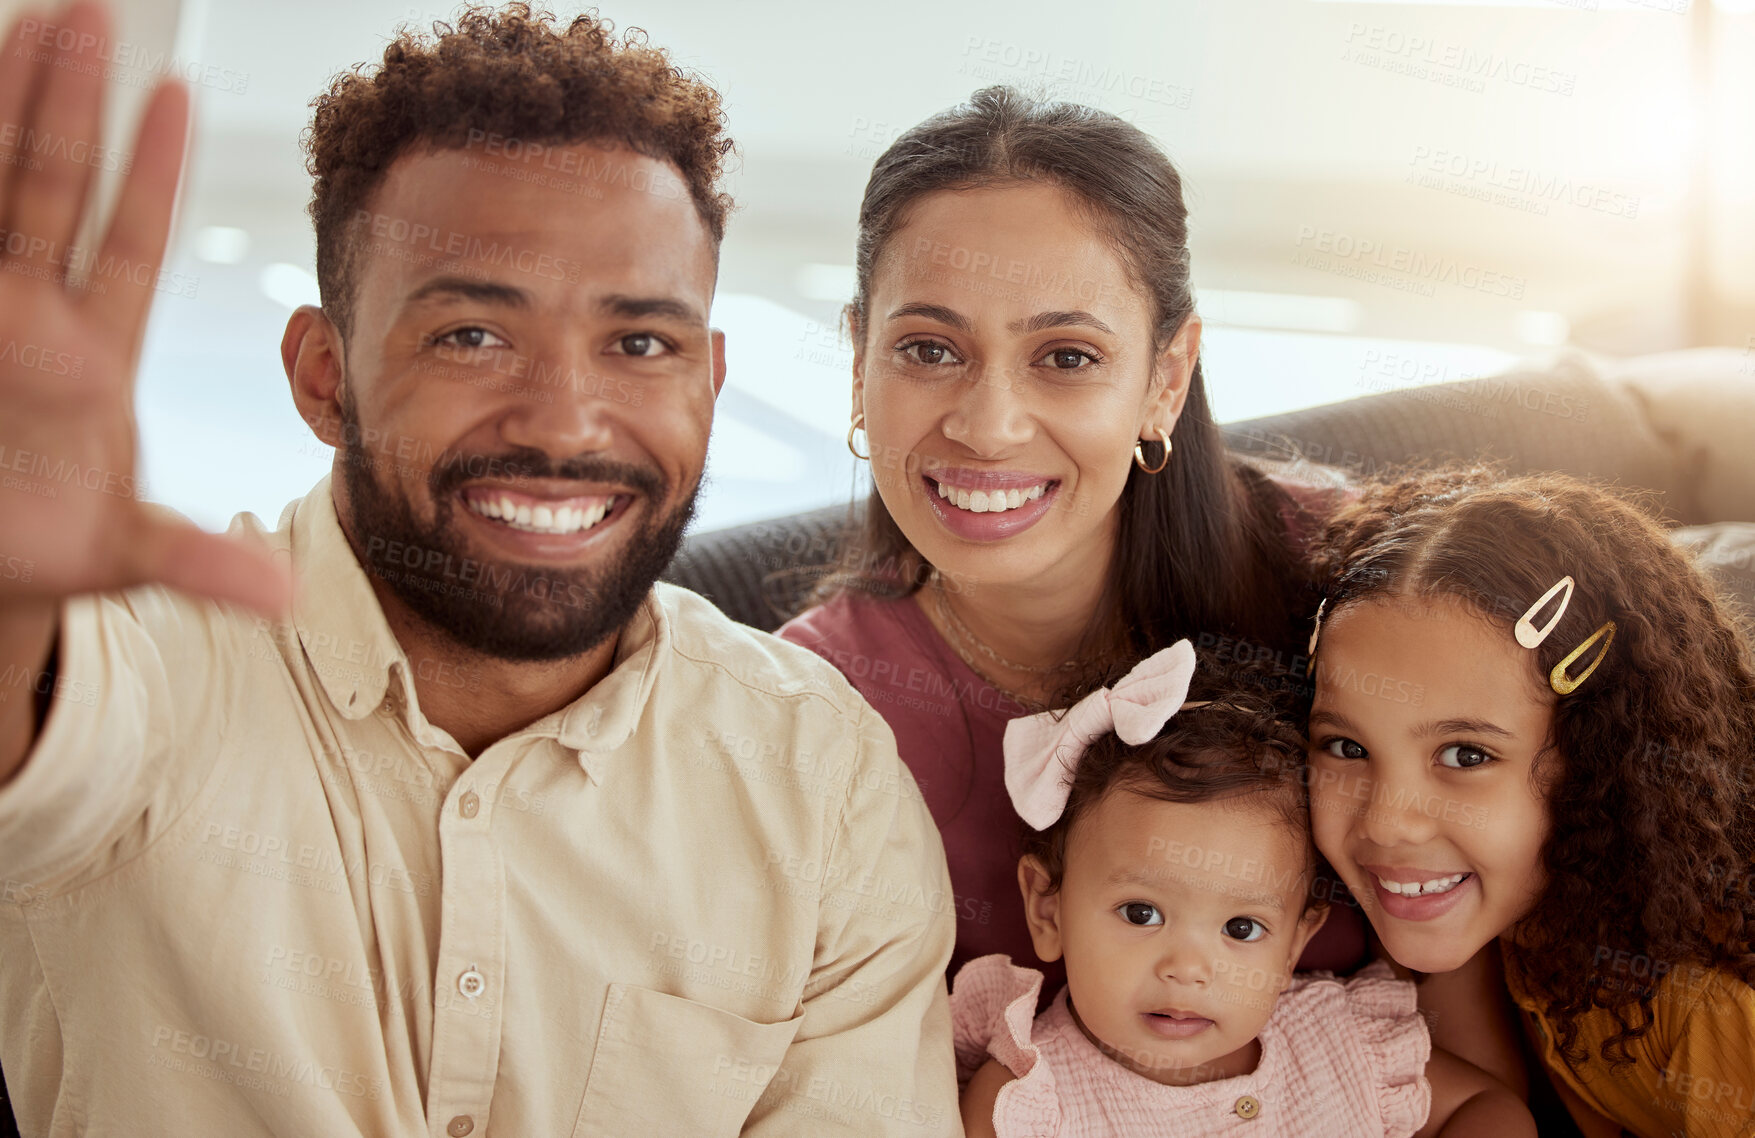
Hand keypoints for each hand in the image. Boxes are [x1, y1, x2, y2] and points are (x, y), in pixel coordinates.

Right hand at [0, 1, 289, 616]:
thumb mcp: (123, 556)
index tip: (174, 92)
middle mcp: (30, 316)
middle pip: (47, 189)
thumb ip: (195, 564)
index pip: (127, 241)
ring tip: (19, 25)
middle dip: (62, 106)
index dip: (148, 170)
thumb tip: (278, 597)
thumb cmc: (47, 544)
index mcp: (92, 356)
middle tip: (88, 17)